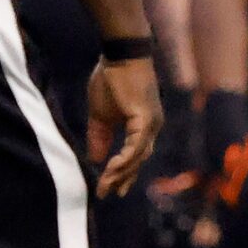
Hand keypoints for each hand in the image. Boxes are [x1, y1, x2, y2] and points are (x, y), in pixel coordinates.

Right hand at [90, 56, 163, 197]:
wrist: (119, 54)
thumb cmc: (110, 79)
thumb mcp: (100, 115)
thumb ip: (99, 137)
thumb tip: (95, 159)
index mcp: (143, 126)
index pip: (135, 156)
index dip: (123, 174)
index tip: (109, 189)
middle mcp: (152, 127)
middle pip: (139, 161)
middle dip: (122, 179)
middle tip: (107, 193)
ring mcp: (152, 123)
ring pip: (139, 156)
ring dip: (122, 172)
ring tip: (106, 184)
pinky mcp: (146, 118)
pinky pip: (137, 145)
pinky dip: (126, 159)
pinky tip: (112, 168)